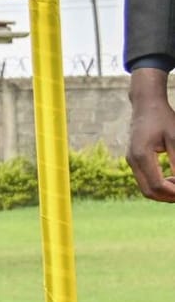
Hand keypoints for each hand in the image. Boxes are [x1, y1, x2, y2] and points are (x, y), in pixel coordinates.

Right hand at [130, 69, 174, 202]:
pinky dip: (159, 184)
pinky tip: (172, 179)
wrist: (146, 105)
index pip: (157, 184)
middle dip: (168, 196)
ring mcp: (131, 161)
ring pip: (146, 188)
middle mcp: (132, 160)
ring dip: (164, 191)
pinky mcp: (133, 160)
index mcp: (141, 155)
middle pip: (148, 191)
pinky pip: (145, 180)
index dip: (174, 192)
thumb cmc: (164, 119)